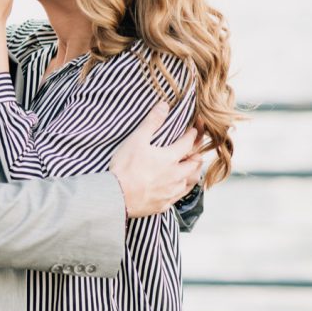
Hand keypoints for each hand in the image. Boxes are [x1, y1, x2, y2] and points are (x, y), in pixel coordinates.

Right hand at [110, 102, 204, 217]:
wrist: (115, 196)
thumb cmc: (125, 167)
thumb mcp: (136, 140)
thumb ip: (152, 122)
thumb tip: (164, 105)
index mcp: (170, 158)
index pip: (188, 143)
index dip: (193, 134)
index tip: (194, 129)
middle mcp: (175, 175)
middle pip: (195, 164)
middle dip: (196, 154)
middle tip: (194, 149)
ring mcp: (170, 192)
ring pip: (191, 181)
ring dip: (192, 173)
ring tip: (191, 168)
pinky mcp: (163, 205)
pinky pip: (179, 196)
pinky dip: (182, 189)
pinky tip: (177, 187)